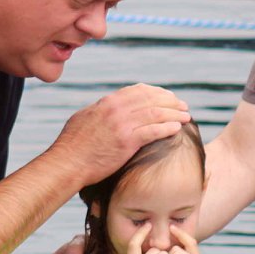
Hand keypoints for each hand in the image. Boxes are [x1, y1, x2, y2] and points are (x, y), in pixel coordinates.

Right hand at [53, 84, 190, 180]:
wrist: (67, 163)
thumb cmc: (73, 145)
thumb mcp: (85, 118)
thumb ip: (100, 110)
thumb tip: (109, 107)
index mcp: (108, 102)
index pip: (139, 90)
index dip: (157, 92)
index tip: (168, 97)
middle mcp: (117, 109)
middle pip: (152, 99)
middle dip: (171, 101)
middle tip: (183, 106)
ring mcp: (122, 124)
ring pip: (156, 113)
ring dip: (175, 114)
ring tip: (187, 117)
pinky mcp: (127, 142)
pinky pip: (154, 131)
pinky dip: (168, 128)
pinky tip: (177, 128)